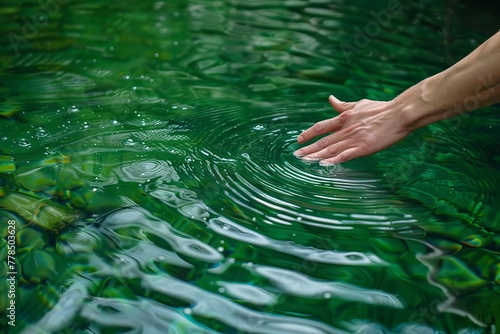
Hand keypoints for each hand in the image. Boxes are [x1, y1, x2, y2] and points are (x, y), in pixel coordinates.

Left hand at [293, 95, 412, 164]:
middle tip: (295, 155)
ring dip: (316, 156)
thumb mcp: (359, 104)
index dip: (309, 134)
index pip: (321, 126)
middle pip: (323, 140)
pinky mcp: (364, 147)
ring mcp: (354, 139)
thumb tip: (330, 99)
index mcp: (345, 118)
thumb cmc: (382, 109)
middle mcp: (346, 129)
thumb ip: (343, 105)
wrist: (400, 113)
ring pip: (331, 149)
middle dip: (308, 149)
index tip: (299, 140)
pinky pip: (346, 155)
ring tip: (304, 161)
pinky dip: (334, 160)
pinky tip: (324, 164)